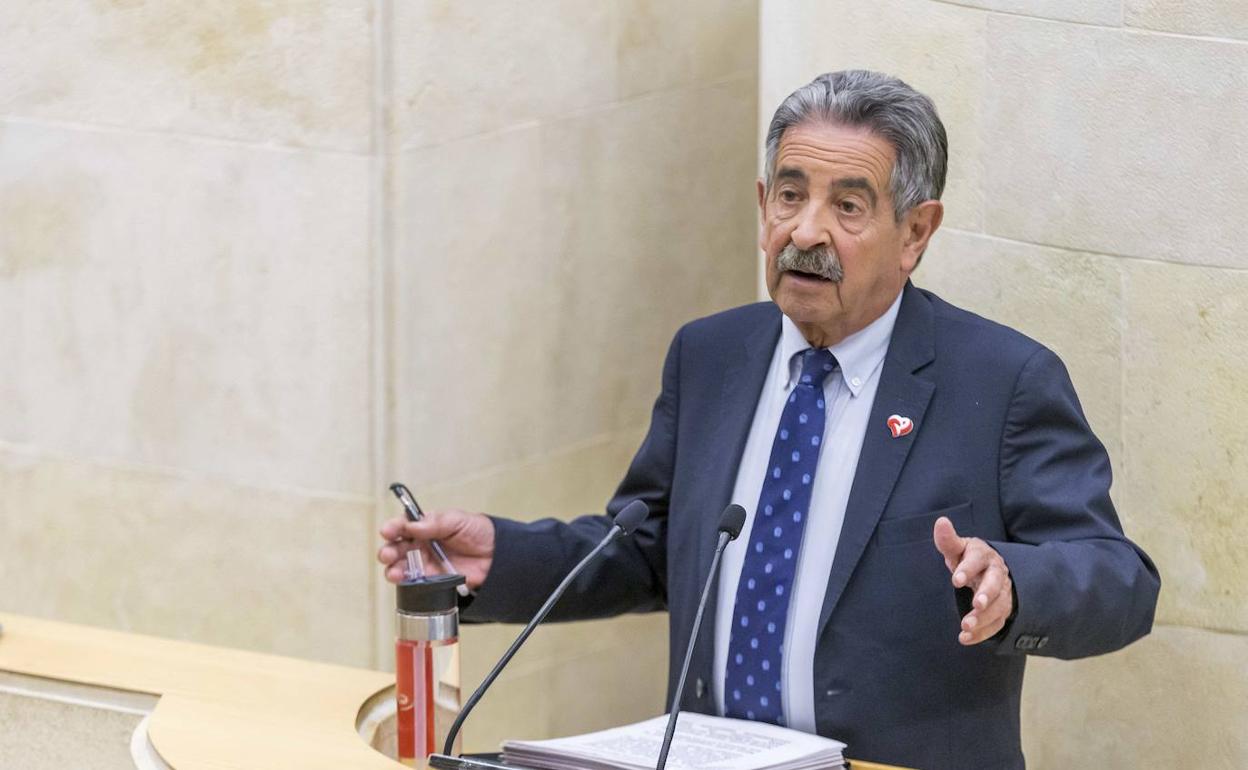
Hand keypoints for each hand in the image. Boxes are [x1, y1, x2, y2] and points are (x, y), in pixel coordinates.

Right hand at [377, 508, 495, 588]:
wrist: (497, 556)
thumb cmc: (477, 532)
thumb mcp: (457, 520)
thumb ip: (435, 522)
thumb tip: (412, 525)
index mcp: (425, 527)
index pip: (403, 526)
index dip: (393, 528)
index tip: (388, 531)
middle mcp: (421, 545)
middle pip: (397, 548)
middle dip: (388, 551)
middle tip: (388, 554)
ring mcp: (425, 563)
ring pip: (401, 566)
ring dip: (393, 569)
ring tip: (393, 572)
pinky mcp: (432, 580)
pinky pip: (414, 582)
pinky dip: (405, 582)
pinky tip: (402, 580)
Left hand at [933, 516, 1013, 644]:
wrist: (989, 571)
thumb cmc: (968, 559)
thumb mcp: (958, 548)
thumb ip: (948, 540)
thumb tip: (941, 522)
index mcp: (983, 555)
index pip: (977, 560)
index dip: (967, 569)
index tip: (956, 580)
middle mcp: (997, 574)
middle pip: (996, 584)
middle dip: (987, 595)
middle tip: (976, 605)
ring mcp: (1003, 593)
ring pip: (998, 606)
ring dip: (984, 618)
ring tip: (966, 626)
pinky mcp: (1003, 610)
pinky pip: (996, 623)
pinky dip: (982, 632)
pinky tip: (965, 638)